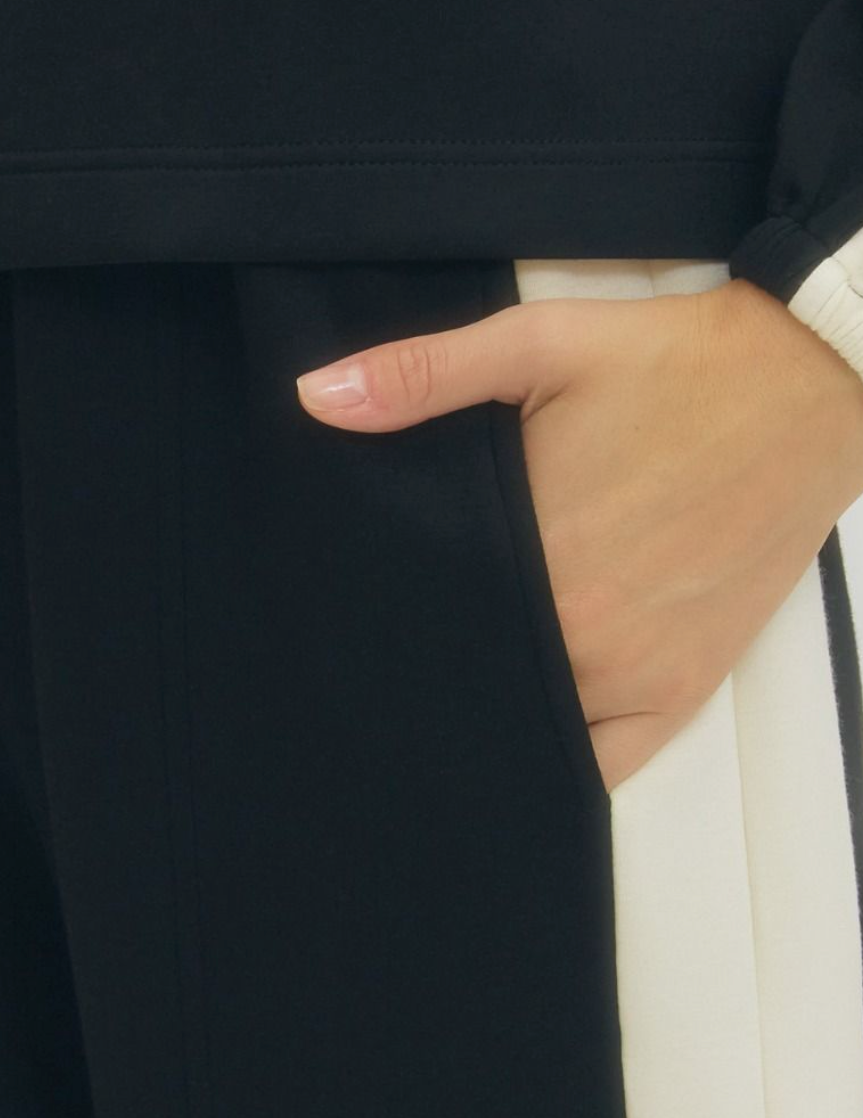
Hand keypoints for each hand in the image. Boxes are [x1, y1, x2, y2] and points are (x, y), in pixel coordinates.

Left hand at [295, 277, 862, 792]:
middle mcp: (582, 636)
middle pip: (470, 685)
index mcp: (535, 559)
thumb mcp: (542, 345)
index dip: (382, 635)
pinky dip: (563, 760)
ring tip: (448, 694)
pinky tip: (524, 738)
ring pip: (528, 732)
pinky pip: (604, 765)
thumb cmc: (679, 368)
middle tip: (389, 669)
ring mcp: (635, 674)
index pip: (424, 629)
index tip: (353, 632)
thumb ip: (423, 375)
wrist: (809, 387)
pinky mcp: (682, 689)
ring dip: (487, 717)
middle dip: (428, 677)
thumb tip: (315, 397)